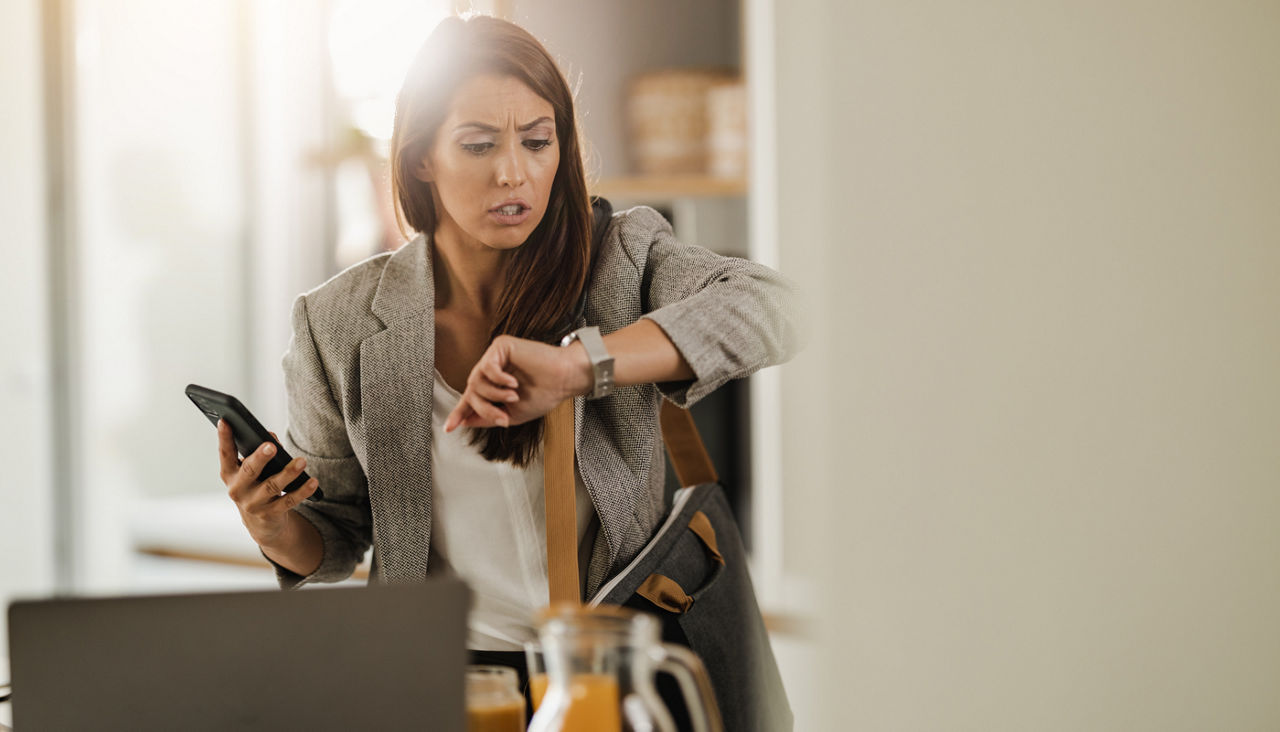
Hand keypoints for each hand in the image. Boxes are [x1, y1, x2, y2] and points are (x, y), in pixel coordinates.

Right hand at [218, 420, 319, 547]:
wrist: (260, 523)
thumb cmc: (256, 485)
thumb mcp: (253, 470)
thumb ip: (259, 452)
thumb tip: (270, 437)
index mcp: (229, 473)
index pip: (225, 453)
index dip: (224, 437)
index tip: (225, 420)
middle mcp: (237, 489)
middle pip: (249, 470)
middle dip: (260, 458)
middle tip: (271, 446)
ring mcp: (253, 504)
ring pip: (271, 486)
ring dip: (288, 473)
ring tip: (302, 461)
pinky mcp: (270, 514)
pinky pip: (288, 501)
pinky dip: (302, 491)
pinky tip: (313, 481)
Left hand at [444, 334, 590, 431]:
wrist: (563, 380)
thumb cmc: (544, 395)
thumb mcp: (512, 414)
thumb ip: (488, 416)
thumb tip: (466, 421)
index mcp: (494, 385)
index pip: (472, 398)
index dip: (460, 413)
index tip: (449, 427)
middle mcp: (492, 370)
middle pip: (471, 391)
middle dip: (484, 408)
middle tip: (502, 417)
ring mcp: (495, 357)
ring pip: (476, 381)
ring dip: (494, 395)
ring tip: (513, 397)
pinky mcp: (500, 346)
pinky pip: (487, 367)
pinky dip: (499, 379)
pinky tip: (514, 383)